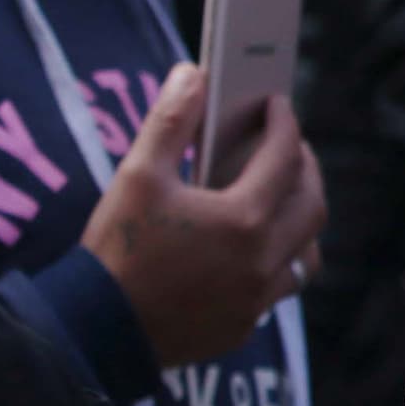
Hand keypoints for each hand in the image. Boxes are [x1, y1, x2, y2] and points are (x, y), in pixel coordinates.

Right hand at [82, 64, 329, 369]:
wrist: (94, 330)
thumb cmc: (115, 250)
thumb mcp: (136, 175)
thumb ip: (170, 121)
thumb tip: (193, 75)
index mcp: (243, 220)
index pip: (284, 158)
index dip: (284, 124)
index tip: (276, 104)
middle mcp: (261, 262)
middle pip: (311, 205)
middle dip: (304, 169)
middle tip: (288, 147)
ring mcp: (255, 300)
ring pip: (305, 254)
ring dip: (299, 221)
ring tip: (278, 199)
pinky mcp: (241, 327)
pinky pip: (277, 288)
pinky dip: (275, 260)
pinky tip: (250, 248)